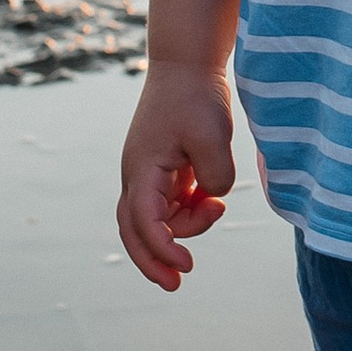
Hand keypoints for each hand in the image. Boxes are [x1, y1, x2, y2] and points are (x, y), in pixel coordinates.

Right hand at [116, 67, 237, 291]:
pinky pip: (172, 205)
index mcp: (141, 170)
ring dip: (185, 228)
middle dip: (153, 261)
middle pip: (135, 231)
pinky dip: (191, 212)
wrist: (186, 66)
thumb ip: (216, 177)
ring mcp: (149, 174)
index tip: (187, 265)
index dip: (162, 249)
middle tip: (177, 284)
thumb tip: (213, 199)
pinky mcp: (165, 170)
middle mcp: (138, 176)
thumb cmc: (195, 96)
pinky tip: (212, 199)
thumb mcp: (212, 136)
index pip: (144, 223)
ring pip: (159, 220)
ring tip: (215, 207)